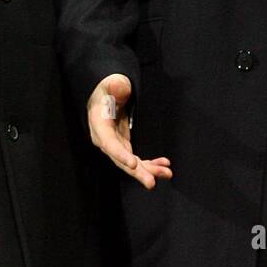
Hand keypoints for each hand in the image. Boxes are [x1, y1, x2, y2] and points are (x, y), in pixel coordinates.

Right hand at [87, 74, 171, 189]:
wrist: (108, 96)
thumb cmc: (109, 89)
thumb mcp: (111, 84)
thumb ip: (115, 86)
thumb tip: (119, 87)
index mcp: (99, 125)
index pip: (109, 143)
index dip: (120, 155)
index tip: (133, 164)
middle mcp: (105, 140)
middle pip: (120, 160)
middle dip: (137, 172)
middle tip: (151, 182)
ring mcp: (116, 145)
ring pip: (131, 164)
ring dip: (149, 170)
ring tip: (167, 173)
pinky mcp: (124, 147)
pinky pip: (137, 160)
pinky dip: (151, 164)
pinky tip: (165, 165)